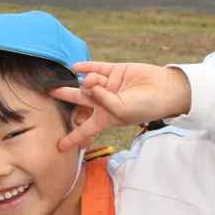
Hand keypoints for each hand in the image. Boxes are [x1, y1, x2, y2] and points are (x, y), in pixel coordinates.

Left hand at [51, 62, 193, 150]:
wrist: (164, 90)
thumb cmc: (145, 107)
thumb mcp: (121, 111)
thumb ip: (103, 100)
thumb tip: (88, 84)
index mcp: (105, 118)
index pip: (85, 130)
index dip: (72, 138)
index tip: (59, 147)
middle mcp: (103, 102)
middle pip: (78, 101)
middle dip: (64, 96)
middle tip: (50, 92)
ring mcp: (108, 86)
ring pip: (88, 83)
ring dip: (87, 82)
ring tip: (94, 83)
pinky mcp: (114, 71)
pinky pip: (96, 68)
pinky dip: (86, 67)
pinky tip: (76, 66)